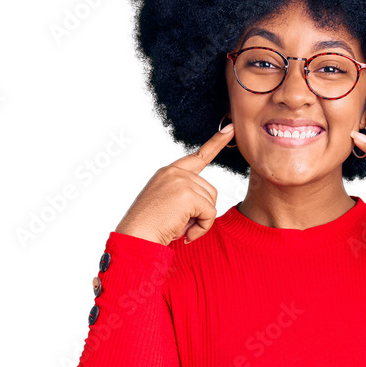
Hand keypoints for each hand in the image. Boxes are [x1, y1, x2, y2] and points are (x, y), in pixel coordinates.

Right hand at [115, 125, 235, 245]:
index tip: (229, 129)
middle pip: (210, 190)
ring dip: (201, 221)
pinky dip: (202, 228)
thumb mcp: (167, 204)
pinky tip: (185, 234)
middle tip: (181, 225)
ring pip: (211, 202)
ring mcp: (181, 181)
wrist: (135, 237)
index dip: (216, 143)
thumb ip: (186, 196)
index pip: (197, 156)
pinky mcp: (188, 194)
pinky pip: (210, 214)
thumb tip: (208, 205)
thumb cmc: (149, 227)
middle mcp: (174, 172)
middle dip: (201, 212)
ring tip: (180, 228)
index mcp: (168, 172)